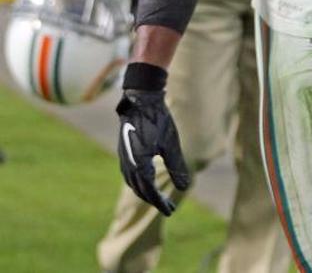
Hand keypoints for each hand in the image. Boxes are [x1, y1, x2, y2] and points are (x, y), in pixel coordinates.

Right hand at [116, 90, 190, 215]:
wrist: (140, 101)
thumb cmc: (158, 121)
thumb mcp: (171, 144)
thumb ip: (177, 166)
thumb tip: (185, 188)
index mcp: (139, 165)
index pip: (150, 192)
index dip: (160, 203)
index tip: (171, 212)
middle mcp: (128, 165)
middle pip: (140, 190)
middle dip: (154, 200)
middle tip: (169, 208)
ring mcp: (124, 158)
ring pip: (133, 183)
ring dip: (145, 192)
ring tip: (158, 198)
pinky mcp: (124, 151)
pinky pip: (130, 174)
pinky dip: (139, 182)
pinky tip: (147, 180)